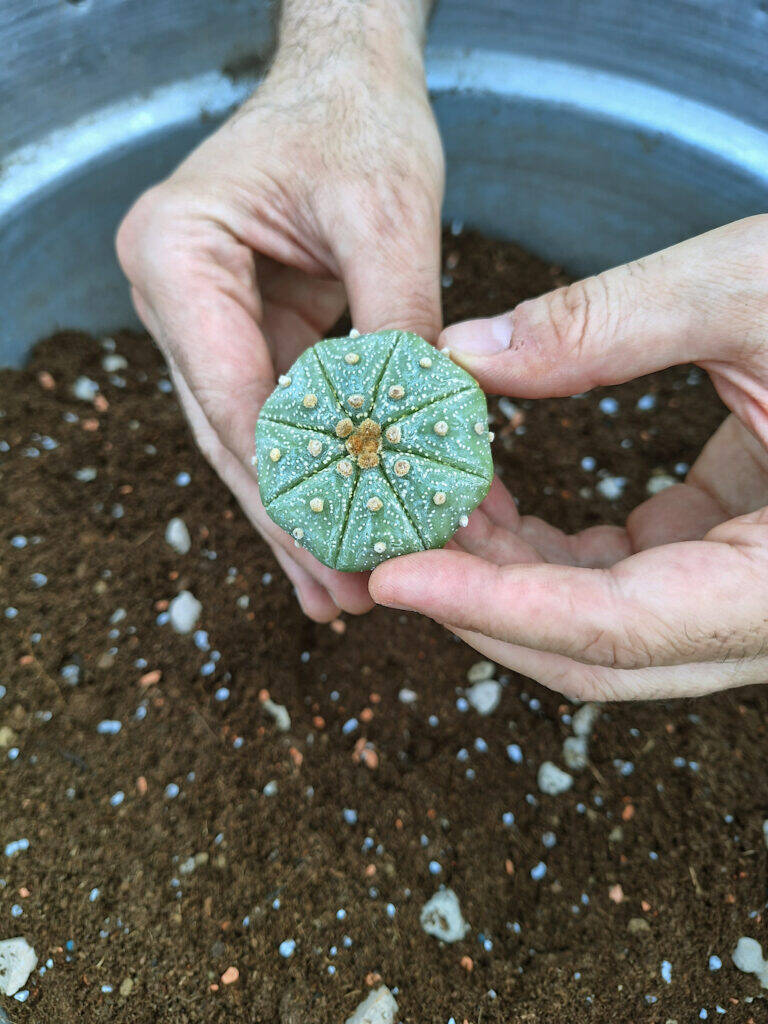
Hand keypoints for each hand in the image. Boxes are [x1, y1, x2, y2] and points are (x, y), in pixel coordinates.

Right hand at [116, 0, 443, 620]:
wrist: (342, 82)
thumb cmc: (355, 122)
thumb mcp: (390, 213)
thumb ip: (400, 324)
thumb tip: (419, 438)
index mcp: (176, 254)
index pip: (232, 395)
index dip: (294, 483)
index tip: (349, 548)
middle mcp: (174, 298)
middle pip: (234, 437)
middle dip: (296, 522)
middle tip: (346, 597)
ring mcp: (205, 323)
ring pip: (255, 444)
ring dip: (304, 519)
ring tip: (343, 596)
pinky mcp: (249, 338)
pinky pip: (285, 423)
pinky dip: (324, 476)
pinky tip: (349, 537)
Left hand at [370, 217, 767, 698]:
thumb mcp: (758, 288)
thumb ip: (611, 322)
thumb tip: (463, 352)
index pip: (627, 627)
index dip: (501, 608)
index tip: (396, 579)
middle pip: (601, 653)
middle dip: (484, 607)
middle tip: (384, 546)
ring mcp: (747, 592)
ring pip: (604, 627)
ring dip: (507, 580)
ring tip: (429, 506)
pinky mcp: (726, 558)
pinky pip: (621, 584)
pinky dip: (545, 555)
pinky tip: (491, 499)